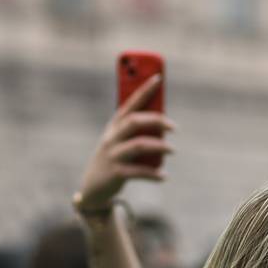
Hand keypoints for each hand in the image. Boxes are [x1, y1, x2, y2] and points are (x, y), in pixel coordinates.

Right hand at [76, 74, 175, 209]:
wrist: (93, 189)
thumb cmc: (113, 160)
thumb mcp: (120, 142)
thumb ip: (136, 131)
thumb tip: (164, 122)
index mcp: (114, 126)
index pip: (130, 102)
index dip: (144, 89)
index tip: (159, 78)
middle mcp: (112, 137)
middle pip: (135, 122)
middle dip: (156, 121)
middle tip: (174, 127)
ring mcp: (113, 155)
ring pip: (139, 145)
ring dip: (159, 146)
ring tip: (172, 150)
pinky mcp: (116, 173)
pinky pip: (139, 172)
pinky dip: (153, 174)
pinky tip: (163, 176)